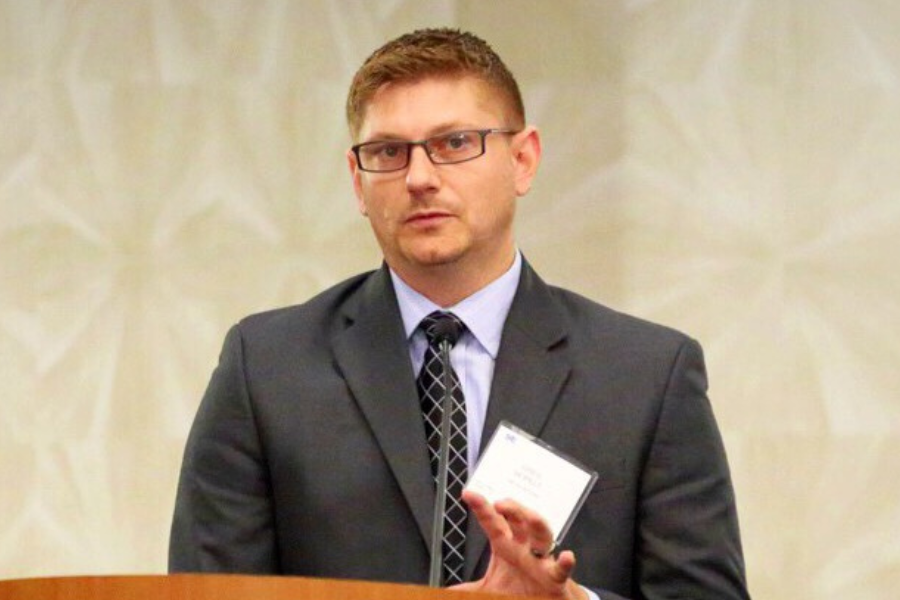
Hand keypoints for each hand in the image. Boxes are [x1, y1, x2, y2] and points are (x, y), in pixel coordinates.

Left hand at [452, 490, 586, 598]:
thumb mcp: (489, 589)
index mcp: (506, 545)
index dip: (481, 508)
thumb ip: (468, 589)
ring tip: (531, 517)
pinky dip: (565, 563)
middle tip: (502, 503)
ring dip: (538, 525)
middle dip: (513, 509)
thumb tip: (447, 591)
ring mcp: (541, 561)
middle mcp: (524, 548)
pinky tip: (566, 556)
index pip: (492, 522)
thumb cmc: (518, 590)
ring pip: (543, 536)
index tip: (468, 494)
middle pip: (520, 521)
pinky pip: (561, 569)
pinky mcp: (556, 578)